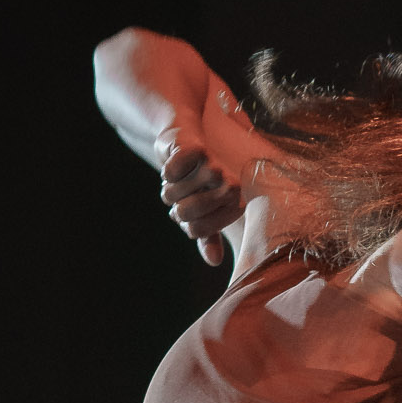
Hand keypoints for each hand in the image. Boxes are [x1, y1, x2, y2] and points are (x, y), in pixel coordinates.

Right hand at [156, 115, 243, 265]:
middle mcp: (229, 187)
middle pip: (185, 215)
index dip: (185, 222)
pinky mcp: (197, 150)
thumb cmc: (198, 182)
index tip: (191, 208)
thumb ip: (209, 238)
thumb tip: (214, 261)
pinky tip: (176, 160)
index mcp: (234, 206)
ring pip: (174, 194)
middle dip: (175, 205)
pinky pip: (171, 173)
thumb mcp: (204, 212)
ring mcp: (214, 168)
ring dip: (168, 186)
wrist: (187, 141)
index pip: (197, 230)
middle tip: (182, 192)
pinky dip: (167, 169)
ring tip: (180, 177)